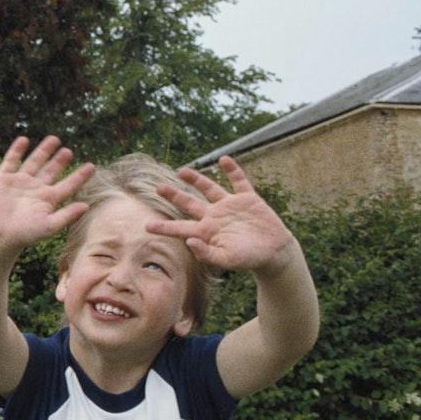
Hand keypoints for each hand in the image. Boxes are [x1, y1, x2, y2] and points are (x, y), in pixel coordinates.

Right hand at [0, 135, 94, 251]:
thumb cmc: (25, 234)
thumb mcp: (49, 226)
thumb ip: (68, 215)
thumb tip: (87, 206)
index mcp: (48, 199)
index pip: (68, 184)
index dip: (80, 176)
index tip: (92, 166)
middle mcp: (36, 189)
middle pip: (51, 170)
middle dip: (60, 160)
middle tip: (69, 151)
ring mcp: (20, 182)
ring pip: (34, 162)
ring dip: (43, 151)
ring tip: (54, 139)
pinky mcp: (4, 179)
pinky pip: (11, 161)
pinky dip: (16, 150)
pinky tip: (24, 140)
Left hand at [148, 156, 298, 273]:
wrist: (274, 252)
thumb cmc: (249, 259)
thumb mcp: (227, 259)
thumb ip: (207, 254)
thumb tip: (188, 242)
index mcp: (206, 232)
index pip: (180, 228)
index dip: (164, 227)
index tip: (146, 226)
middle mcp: (214, 216)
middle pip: (189, 204)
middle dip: (174, 195)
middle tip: (158, 187)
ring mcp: (230, 206)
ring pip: (209, 189)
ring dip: (196, 179)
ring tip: (182, 171)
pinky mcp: (248, 199)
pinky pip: (238, 181)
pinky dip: (233, 170)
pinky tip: (224, 159)